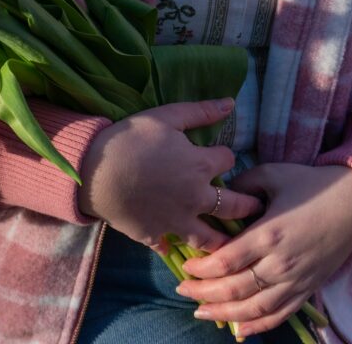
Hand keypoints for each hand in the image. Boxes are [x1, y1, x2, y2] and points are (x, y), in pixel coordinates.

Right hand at [77, 99, 263, 252]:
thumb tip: (230, 103)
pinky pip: (171, 248)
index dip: (224, 156)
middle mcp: (196, 198)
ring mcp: (178, 221)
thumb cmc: (131, 139)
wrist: (96, 172)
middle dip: (247, 205)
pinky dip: (175, 247)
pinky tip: (177, 248)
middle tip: (256, 207)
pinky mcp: (157, 236)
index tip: (219, 156)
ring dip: (222, 239)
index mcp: (200, 166)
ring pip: (210, 238)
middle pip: (234, 206)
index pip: (229, 161)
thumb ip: (200, 111)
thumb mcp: (166, 116)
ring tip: (230, 242)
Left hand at [176, 162, 351, 336]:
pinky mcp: (308, 290)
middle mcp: (281, 263)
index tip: (184, 267)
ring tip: (200, 312)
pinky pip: (280, 315)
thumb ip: (244, 184)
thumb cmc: (311, 184)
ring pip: (254, 309)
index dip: (202, 269)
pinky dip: (258, 327)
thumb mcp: (273, 174)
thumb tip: (221, 194)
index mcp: (269, 233)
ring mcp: (296, 281)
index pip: (227, 260)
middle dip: (204, 293)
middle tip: (181, 290)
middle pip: (235, 289)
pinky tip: (239, 330)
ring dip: (224, 314)